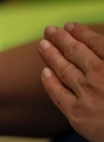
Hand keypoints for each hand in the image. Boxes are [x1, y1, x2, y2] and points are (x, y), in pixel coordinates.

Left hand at [39, 23, 103, 141]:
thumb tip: (101, 48)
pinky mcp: (78, 115)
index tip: (70, 26)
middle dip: (61, 39)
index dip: (82, 33)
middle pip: (76, 52)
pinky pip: (58, 94)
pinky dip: (49, 81)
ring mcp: (88, 95)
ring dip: (51, 55)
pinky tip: (44, 72)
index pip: (97, 43)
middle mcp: (101, 76)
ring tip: (42, 45)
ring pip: (64, 70)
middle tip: (49, 30)